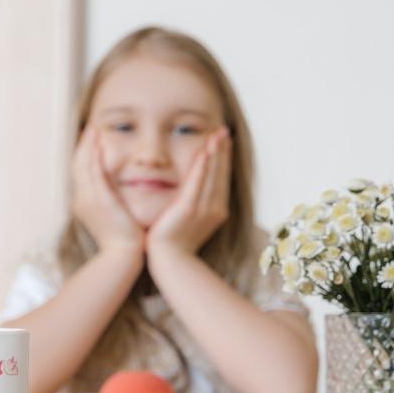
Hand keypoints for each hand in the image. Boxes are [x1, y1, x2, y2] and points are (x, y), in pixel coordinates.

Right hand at [71, 126, 144, 254]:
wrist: (122, 257)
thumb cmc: (123, 241)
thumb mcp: (114, 218)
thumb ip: (113, 203)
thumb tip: (119, 195)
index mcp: (84, 204)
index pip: (81, 173)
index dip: (84, 155)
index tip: (91, 141)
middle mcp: (82, 200)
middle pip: (78, 166)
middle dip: (84, 146)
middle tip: (90, 128)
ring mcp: (88, 200)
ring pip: (83, 166)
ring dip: (88, 146)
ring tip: (94, 130)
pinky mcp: (100, 201)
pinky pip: (94, 173)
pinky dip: (94, 157)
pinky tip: (100, 143)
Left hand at [146, 126, 231, 258]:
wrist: (169, 261)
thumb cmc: (174, 244)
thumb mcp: (188, 220)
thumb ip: (192, 204)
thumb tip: (191, 193)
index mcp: (216, 210)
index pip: (220, 178)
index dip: (222, 159)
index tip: (222, 141)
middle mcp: (214, 208)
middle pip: (220, 173)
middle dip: (222, 150)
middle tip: (223, 130)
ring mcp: (204, 209)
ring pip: (212, 175)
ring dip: (215, 153)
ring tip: (217, 134)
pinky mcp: (189, 209)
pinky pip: (197, 183)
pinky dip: (202, 167)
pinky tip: (204, 151)